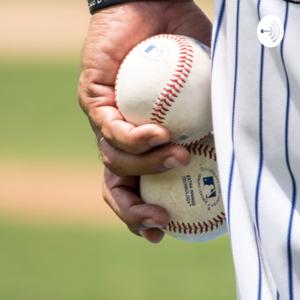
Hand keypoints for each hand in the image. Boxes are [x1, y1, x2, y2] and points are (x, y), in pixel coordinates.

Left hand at [78, 0, 211, 242]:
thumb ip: (216, 117)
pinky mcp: (93, 99)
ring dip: (148, 168)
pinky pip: (110, 129)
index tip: (163, 230)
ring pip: (114, 162)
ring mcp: (105, 120)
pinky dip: (136, 139)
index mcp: (142, 143)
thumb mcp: (208, 89)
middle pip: (116, 186)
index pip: (135, 187)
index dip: (144, 213)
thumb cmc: (184, 47)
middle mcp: (120, 137)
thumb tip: (236, 146)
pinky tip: (160, 131)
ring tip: (179, 156)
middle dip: (133, 211)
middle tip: (160, 221)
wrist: (153, 8)